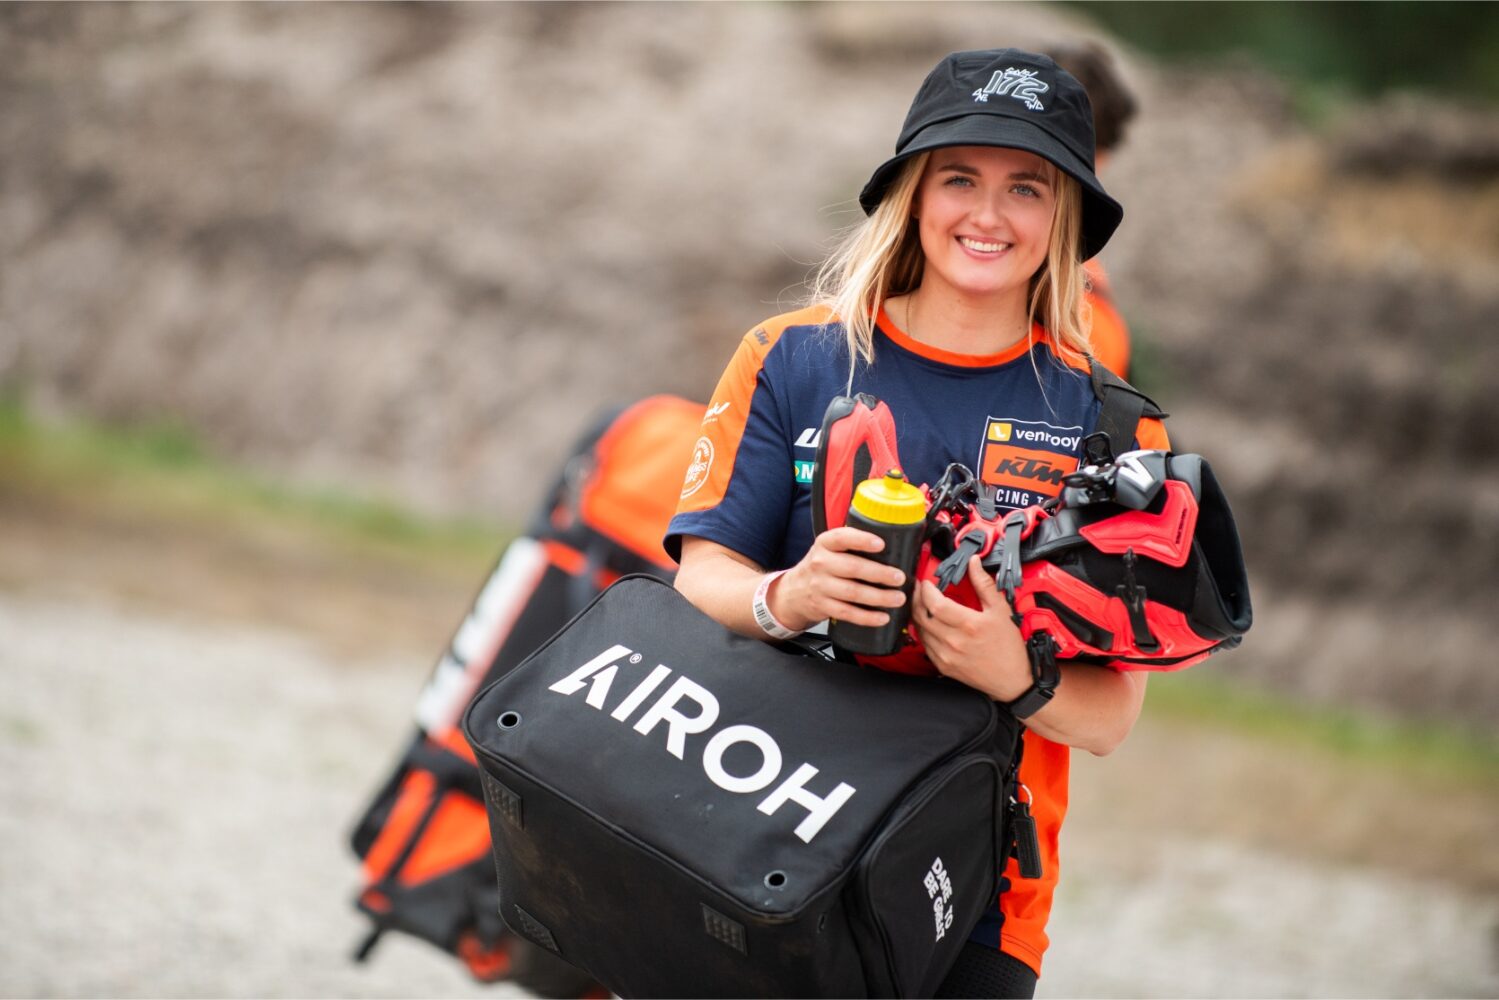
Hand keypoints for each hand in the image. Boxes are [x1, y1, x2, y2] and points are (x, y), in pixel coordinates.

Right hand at [769, 527, 908, 631]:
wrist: (794, 591)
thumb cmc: (822, 566)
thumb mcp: (829, 549)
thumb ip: (852, 543)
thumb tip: (892, 543)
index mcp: (825, 544)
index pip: (842, 537)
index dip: (862, 540)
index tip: (881, 544)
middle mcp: (821, 563)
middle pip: (852, 568)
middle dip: (879, 573)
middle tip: (899, 578)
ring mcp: (820, 586)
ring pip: (852, 592)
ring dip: (878, 597)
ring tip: (898, 598)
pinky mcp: (823, 606)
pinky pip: (848, 613)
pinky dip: (867, 617)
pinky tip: (882, 617)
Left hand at [911, 556, 1029, 700]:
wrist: (1013, 680)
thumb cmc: (1009, 647)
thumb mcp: (1001, 611)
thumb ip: (984, 584)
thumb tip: (974, 563)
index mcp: (969, 625)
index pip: (934, 603)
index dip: (926, 590)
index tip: (927, 582)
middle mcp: (954, 641)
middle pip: (922, 615)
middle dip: (916, 598)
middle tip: (919, 589)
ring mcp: (946, 656)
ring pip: (919, 630)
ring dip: (917, 614)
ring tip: (922, 604)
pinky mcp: (943, 666)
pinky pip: (924, 645)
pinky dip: (923, 631)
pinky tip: (929, 623)